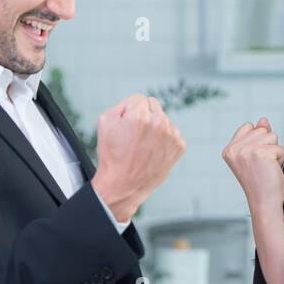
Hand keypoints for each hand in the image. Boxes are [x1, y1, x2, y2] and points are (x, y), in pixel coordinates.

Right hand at [91, 94, 185, 224]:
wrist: (124, 185)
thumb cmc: (113, 155)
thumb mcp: (105, 122)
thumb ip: (120, 104)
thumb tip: (135, 102)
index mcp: (139, 115)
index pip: (138, 98)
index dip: (130, 111)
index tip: (127, 124)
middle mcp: (158, 122)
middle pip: (153, 105)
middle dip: (144, 115)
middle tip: (134, 134)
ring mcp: (171, 135)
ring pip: (164, 119)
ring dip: (155, 127)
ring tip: (143, 145)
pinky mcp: (179, 146)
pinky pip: (172, 133)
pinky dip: (164, 140)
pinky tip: (153, 151)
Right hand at [221, 117, 283, 215]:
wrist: (264, 201)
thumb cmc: (260, 180)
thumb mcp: (255, 155)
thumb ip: (257, 136)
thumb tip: (263, 119)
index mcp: (229, 150)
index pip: (248, 126)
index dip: (257, 140)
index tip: (255, 159)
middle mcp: (234, 149)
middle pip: (261, 130)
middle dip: (267, 145)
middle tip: (262, 165)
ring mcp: (246, 151)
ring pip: (272, 136)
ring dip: (275, 151)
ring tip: (267, 167)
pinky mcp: (261, 153)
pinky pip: (280, 147)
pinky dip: (281, 158)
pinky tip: (272, 170)